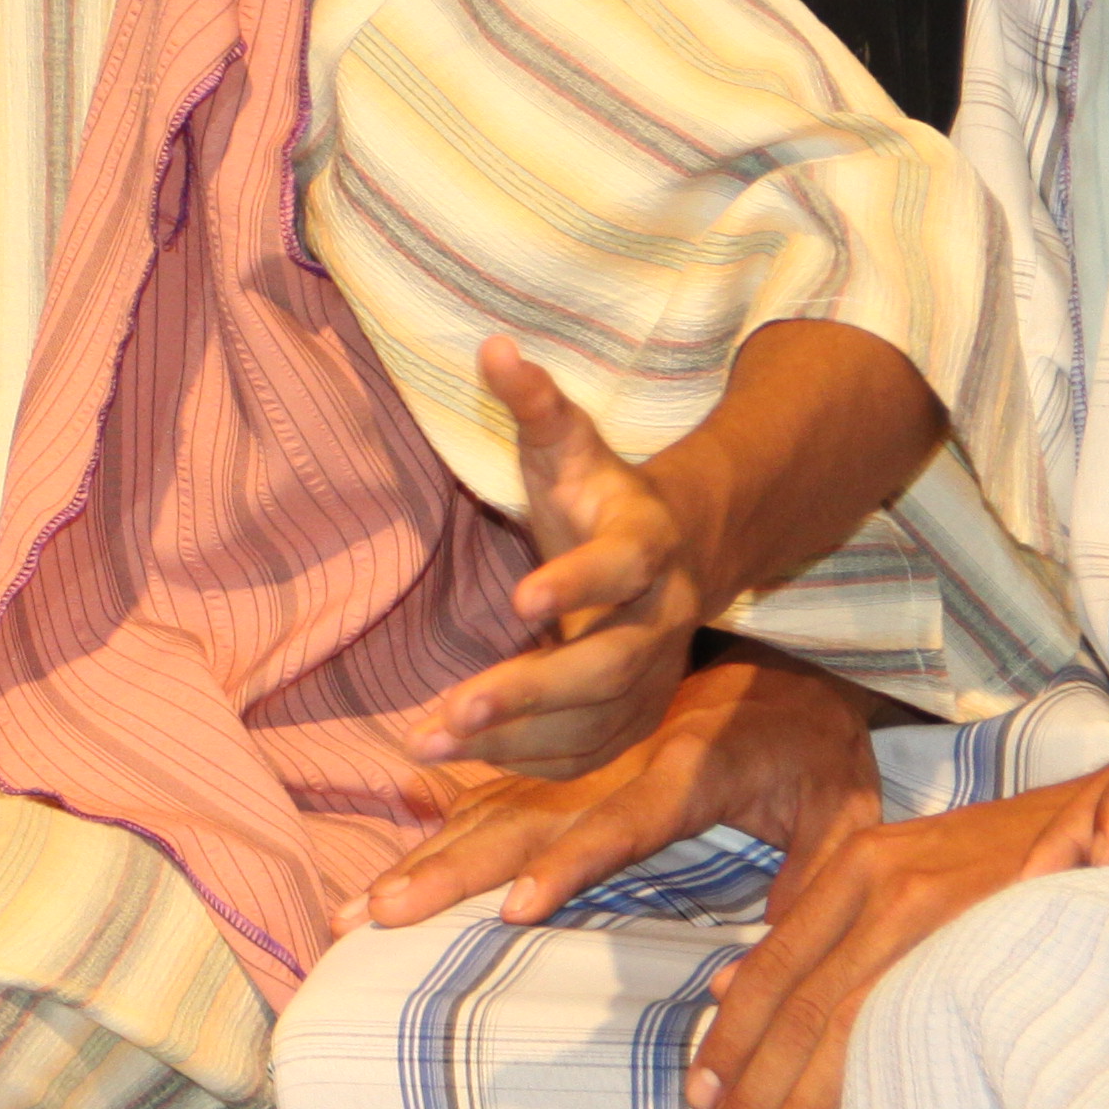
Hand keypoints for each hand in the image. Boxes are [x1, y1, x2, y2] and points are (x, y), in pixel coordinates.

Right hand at [347, 651, 885, 936]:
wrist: (789, 665)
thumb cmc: (822, 748)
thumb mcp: (846, 810)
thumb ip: (811, 883)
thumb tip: (755, 976)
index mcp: (688, 772)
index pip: (620, 825)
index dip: (568, 865)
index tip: (514, 906)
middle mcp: (615, 763)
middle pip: (522, 817)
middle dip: (448, 867)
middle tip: (379, 913)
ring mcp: (582, 758)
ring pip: (492, 805)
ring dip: (424, 853)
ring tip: (363, 903)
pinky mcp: (568, 758)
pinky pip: (496, 789)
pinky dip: (443, 812)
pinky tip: (397, 828)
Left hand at [408, 339, 716, 775]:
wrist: (680, 548)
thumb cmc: (603, 494)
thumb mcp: (571, 444)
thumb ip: (536, 403)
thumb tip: (493, 347)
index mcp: (648, 542)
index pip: (623, 565)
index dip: (578, 582)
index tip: (519, 600)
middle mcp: (664, 614)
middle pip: (611, 663)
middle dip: (534, 691)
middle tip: (454, 710)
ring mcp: (657, 670)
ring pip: (599, 719)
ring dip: (517, 739)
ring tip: (428, 744)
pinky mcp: (641, 709)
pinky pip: (594, 750)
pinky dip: (533, 761)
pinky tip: (467, 759)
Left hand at [688, 773, 1108, 1108]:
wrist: (1093, 816)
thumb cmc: (994, 860)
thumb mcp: (896, 872)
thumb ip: (817, 927)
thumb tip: (728, 989)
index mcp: (849, 866)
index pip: (772, 969)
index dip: (728, 1040)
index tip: (700, 1103)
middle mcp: (875, 879)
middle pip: (796, 1002)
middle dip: (751, 1086)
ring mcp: (927, 905)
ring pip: (842, 1016)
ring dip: (796, 1096)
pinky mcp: (978, 929)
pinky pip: (908, 1014)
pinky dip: (865, 1073)